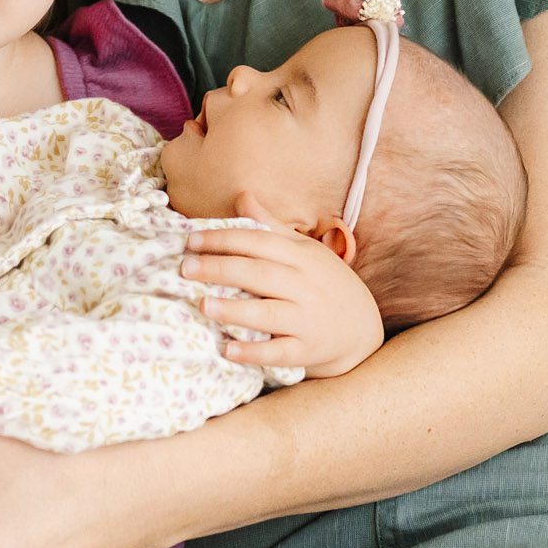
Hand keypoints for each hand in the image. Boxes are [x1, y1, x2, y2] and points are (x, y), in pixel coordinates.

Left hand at [180, 195, 385, 376]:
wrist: (363, 329)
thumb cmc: (325, 283)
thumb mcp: (305, 250)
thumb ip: (271, 225)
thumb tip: (241, 195)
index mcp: (302, 256)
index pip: (259, 242)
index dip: (224, 239)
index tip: (190, 240)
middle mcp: (306, 285)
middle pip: (260, 273)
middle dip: (221, 268)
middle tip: (185, 268)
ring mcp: (309, 319)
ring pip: (269, 312)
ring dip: (235, 310)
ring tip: (203, 304)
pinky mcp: (308, 350)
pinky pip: (280, 352)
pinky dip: (254, 352)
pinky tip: (228, 350)